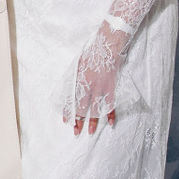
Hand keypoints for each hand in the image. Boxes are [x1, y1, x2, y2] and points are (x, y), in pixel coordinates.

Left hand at [64, 21, 128, 136]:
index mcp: (78, 81)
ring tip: (90, 132)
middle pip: (82, 108)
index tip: (67, 121)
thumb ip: (73, 78)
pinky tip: (110, 123)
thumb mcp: (77, 65)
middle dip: (78, 121)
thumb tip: (68, 89)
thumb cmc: (91, 55)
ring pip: (96, 109)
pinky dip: (110, 114)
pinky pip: (111, 104)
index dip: (68, 112)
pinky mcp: (111, 87)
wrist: (107, 47)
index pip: (71, 100)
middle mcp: (88, 87)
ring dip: (93, 121)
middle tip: (76, 132)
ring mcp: (100, 88)